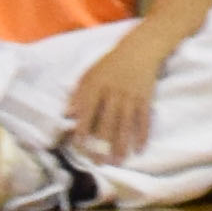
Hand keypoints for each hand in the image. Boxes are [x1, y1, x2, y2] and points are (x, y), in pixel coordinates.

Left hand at [66, 33, 176, 168]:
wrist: (140, 48)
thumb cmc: (110, 63)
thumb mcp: (90, 73)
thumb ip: (78, 93)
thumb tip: (66, 113)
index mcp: (97, 85)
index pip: (88, 109)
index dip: (82, 127)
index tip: (78, 145)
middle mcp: (114, 92)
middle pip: (107, 121)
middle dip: (102, 143)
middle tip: (98, 162)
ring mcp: (131, 96)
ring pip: (126, 124)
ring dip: (122, 144)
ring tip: (117, 161)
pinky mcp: (145, 98)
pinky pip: (144, 119)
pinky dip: (143, 134)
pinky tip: (139, 149)